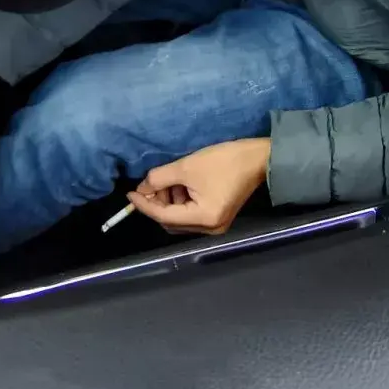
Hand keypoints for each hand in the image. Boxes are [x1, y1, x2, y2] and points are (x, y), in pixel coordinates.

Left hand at [128, 139, 270, 234]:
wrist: (258, 158)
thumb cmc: (224, 161)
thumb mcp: (187, 167)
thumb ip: (159, 178)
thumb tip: (142, 187)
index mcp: (204, 219)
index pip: (164, 216)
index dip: (144, 204)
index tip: (129, 194)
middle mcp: (209, 229)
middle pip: (171, 222)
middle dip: (157, 203)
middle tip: (150, 184)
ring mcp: (215, 225)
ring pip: (180, 219)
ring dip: (169, 201)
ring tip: (168, 181)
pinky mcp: (218, 217)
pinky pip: (191, 214)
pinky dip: (181, 202)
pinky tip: (180, 185)